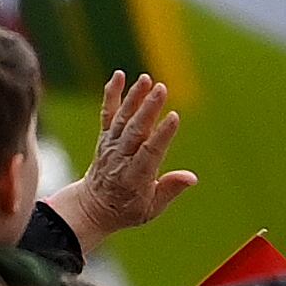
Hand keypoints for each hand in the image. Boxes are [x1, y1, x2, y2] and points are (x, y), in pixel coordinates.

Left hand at [52, 72, 197, 239]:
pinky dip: (112, 94)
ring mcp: (111, 145)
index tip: (175, 117)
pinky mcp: (105, 137)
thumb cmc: (128, 209)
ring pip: (123, 117)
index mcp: (135, 176)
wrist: (93, 206)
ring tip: (147, 79)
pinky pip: (107, 112)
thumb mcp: (151, 209)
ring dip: (135, 97)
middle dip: (148, 108)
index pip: (150, 151)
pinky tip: (120, 76)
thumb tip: (191, 177)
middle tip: (162, 88)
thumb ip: (169, 190)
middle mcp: (120, 157)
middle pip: (136, 129)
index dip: (163, 134)